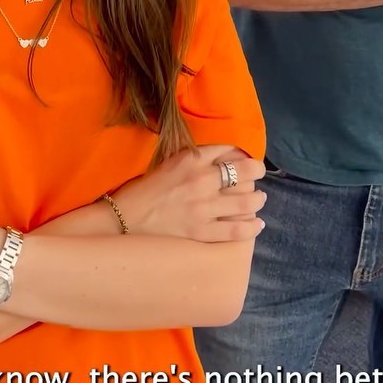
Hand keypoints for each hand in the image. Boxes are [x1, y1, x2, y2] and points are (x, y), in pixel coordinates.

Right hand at [113, 145, 266, 242]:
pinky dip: (251, 227)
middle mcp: (201, 180)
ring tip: (259, 200)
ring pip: (245, 202)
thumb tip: (223, 157)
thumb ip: (194, 159)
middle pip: (243, 173)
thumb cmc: (144, 190)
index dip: (242, 154)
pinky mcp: (201, 232)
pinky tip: (257, 224)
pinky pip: (236, 231)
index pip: (228, 150)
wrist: (123, 220)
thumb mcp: (169, 163)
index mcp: (191, 160)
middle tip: (259, 175)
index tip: (247, 159)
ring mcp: (203, 208)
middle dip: (257, 173)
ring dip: (257, 200)